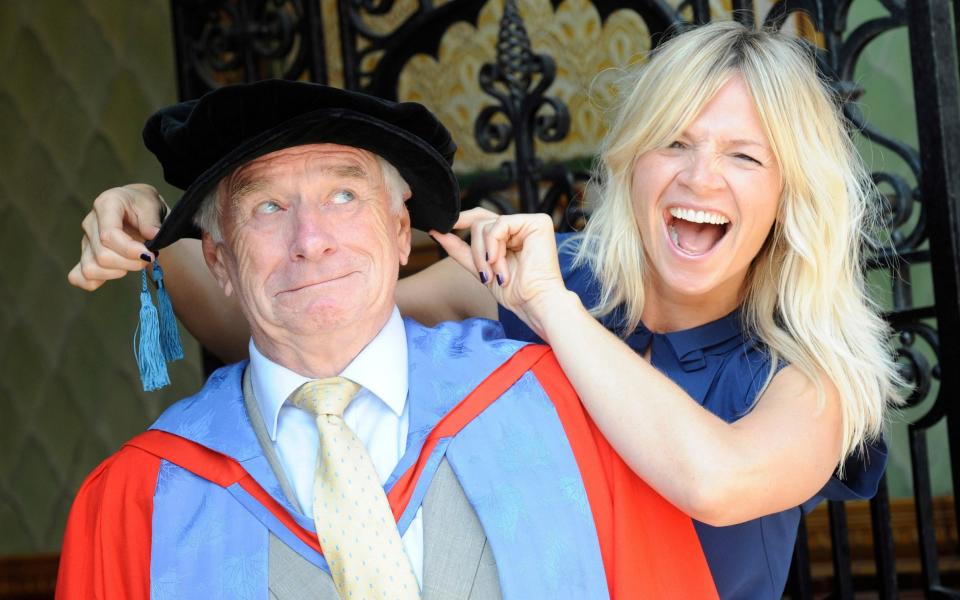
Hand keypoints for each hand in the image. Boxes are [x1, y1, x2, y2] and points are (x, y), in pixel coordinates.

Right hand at [67, 184, 168, 290]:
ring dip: (117, 272)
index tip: (149, 255)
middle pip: (102, 255)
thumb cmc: (143, 205)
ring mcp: (85, 240)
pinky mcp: (85, 255)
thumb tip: (152, 235)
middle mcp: (90, 222)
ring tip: (134, 263)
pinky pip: (78, 276)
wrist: (137, 208)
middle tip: (149, 258)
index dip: (129, 250)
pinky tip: (115, 274)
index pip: (108, 235)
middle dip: (130, 263)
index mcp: (106, 205)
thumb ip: (151, 219)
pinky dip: (95, 282)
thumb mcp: (152, 204)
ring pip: (90, 269)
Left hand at [430, 208, 574, 338]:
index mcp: (511, 234)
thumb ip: (460, 249)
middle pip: (480, 221)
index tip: (440, 227)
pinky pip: (499, 224)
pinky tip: (499, 262)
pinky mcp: (537, 222)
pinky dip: (493, 246)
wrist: (534, 303)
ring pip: (486, 225)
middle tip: (482, 272)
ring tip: (496, 273)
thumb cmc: (514, 291)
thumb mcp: (480, 267)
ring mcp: (530, 222)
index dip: (462, 220)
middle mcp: (521, 225)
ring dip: (485, 254)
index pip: (482, 219)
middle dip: (475, 249)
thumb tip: (436, 231)